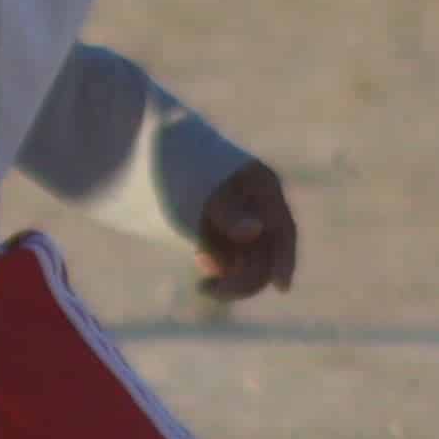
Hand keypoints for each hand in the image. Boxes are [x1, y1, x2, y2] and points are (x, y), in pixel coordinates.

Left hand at [195, 162, 297, 301]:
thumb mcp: (206, 188)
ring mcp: (240, 220)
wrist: (154, 151)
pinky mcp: (221, 231)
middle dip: (245, 277)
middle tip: (208, 288)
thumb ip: (230, 213)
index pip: (283, 231)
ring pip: (249, 260)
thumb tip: (255, 230)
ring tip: (203, 281)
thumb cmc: (183, 164)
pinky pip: (230, 258)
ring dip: (230, 276)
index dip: (285, 259)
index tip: (282, 288)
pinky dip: (219, 267)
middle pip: (266, 254)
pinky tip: (201, 262)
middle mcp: (257, 207)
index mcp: (264, 189)